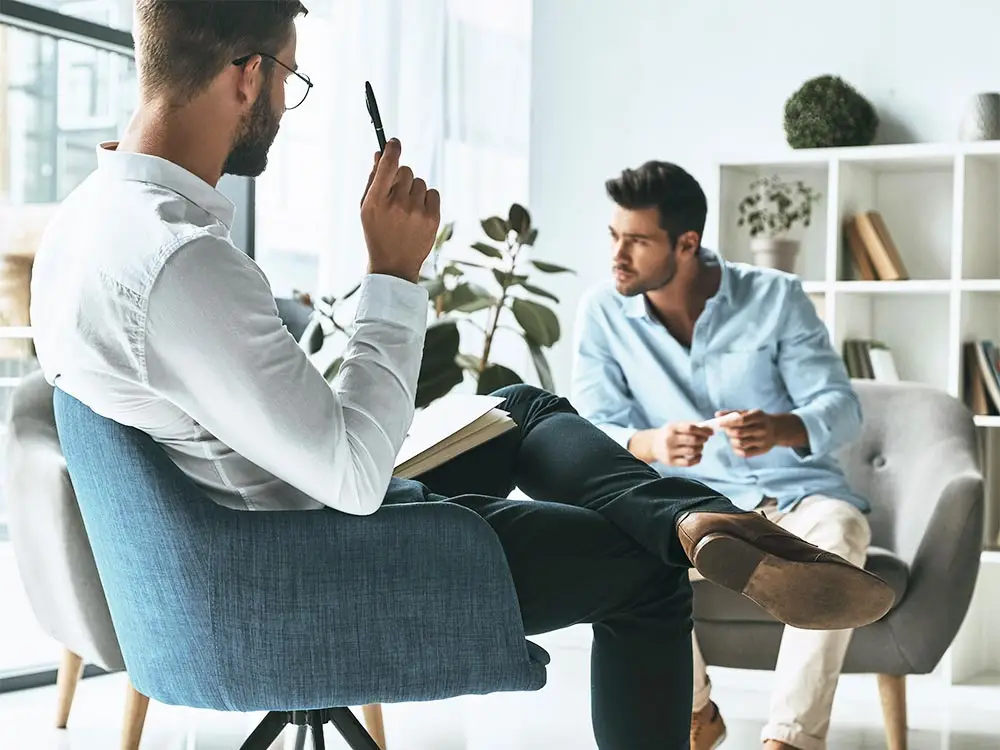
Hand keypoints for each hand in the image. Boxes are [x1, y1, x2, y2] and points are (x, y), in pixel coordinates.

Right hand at [360, 138, 440, 282]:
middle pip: (406, 171)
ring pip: (420, 182)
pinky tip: (418, 214)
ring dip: (414, 191)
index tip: (394, 143)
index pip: (387, 164)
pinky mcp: (432, 218)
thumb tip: (380, 154)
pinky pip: (433, 193)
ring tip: (406, 210)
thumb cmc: (377, 232)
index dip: (392, 149)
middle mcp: (397, 204)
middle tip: (396, 195)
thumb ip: (373, 180)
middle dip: (402, 178)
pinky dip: (426, 200)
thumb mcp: (367, 208)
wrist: (394, 265)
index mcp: (376, 200)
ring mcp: (416, 211)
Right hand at [651, 422, 714, 466]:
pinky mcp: (670, 462)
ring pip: (692, 451)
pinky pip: (688, 462)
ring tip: (700, 446)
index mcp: (671, 428)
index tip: (711, 432)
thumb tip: (709, 428)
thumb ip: (692, 425)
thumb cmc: (670, 433)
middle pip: (692, 440)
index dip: (703, 430)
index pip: (690, 428)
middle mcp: (669, 440)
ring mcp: (669, 452)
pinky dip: (697, 459)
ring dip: (700, 448)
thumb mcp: (677, 426)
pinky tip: (698, 455)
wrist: (653, 445)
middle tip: (705, 439)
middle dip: (703, 439)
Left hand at [715, 409, 777, 457]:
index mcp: (758, 416)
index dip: (728, 422)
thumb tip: (716, 415)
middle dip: (729, 432)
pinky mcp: (762, 450)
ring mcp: (763, 441)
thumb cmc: (757, 419)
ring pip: (740, 443)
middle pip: (739, 433)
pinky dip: (736, 449)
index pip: (741, 420)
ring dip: (732, 440)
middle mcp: (762, 429)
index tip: (719, 423)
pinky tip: (736, 444)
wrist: (776, 429)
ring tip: (733, 437)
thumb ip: (732, 413)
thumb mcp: (747, 412)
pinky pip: (745, 453)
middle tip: (727, 430)